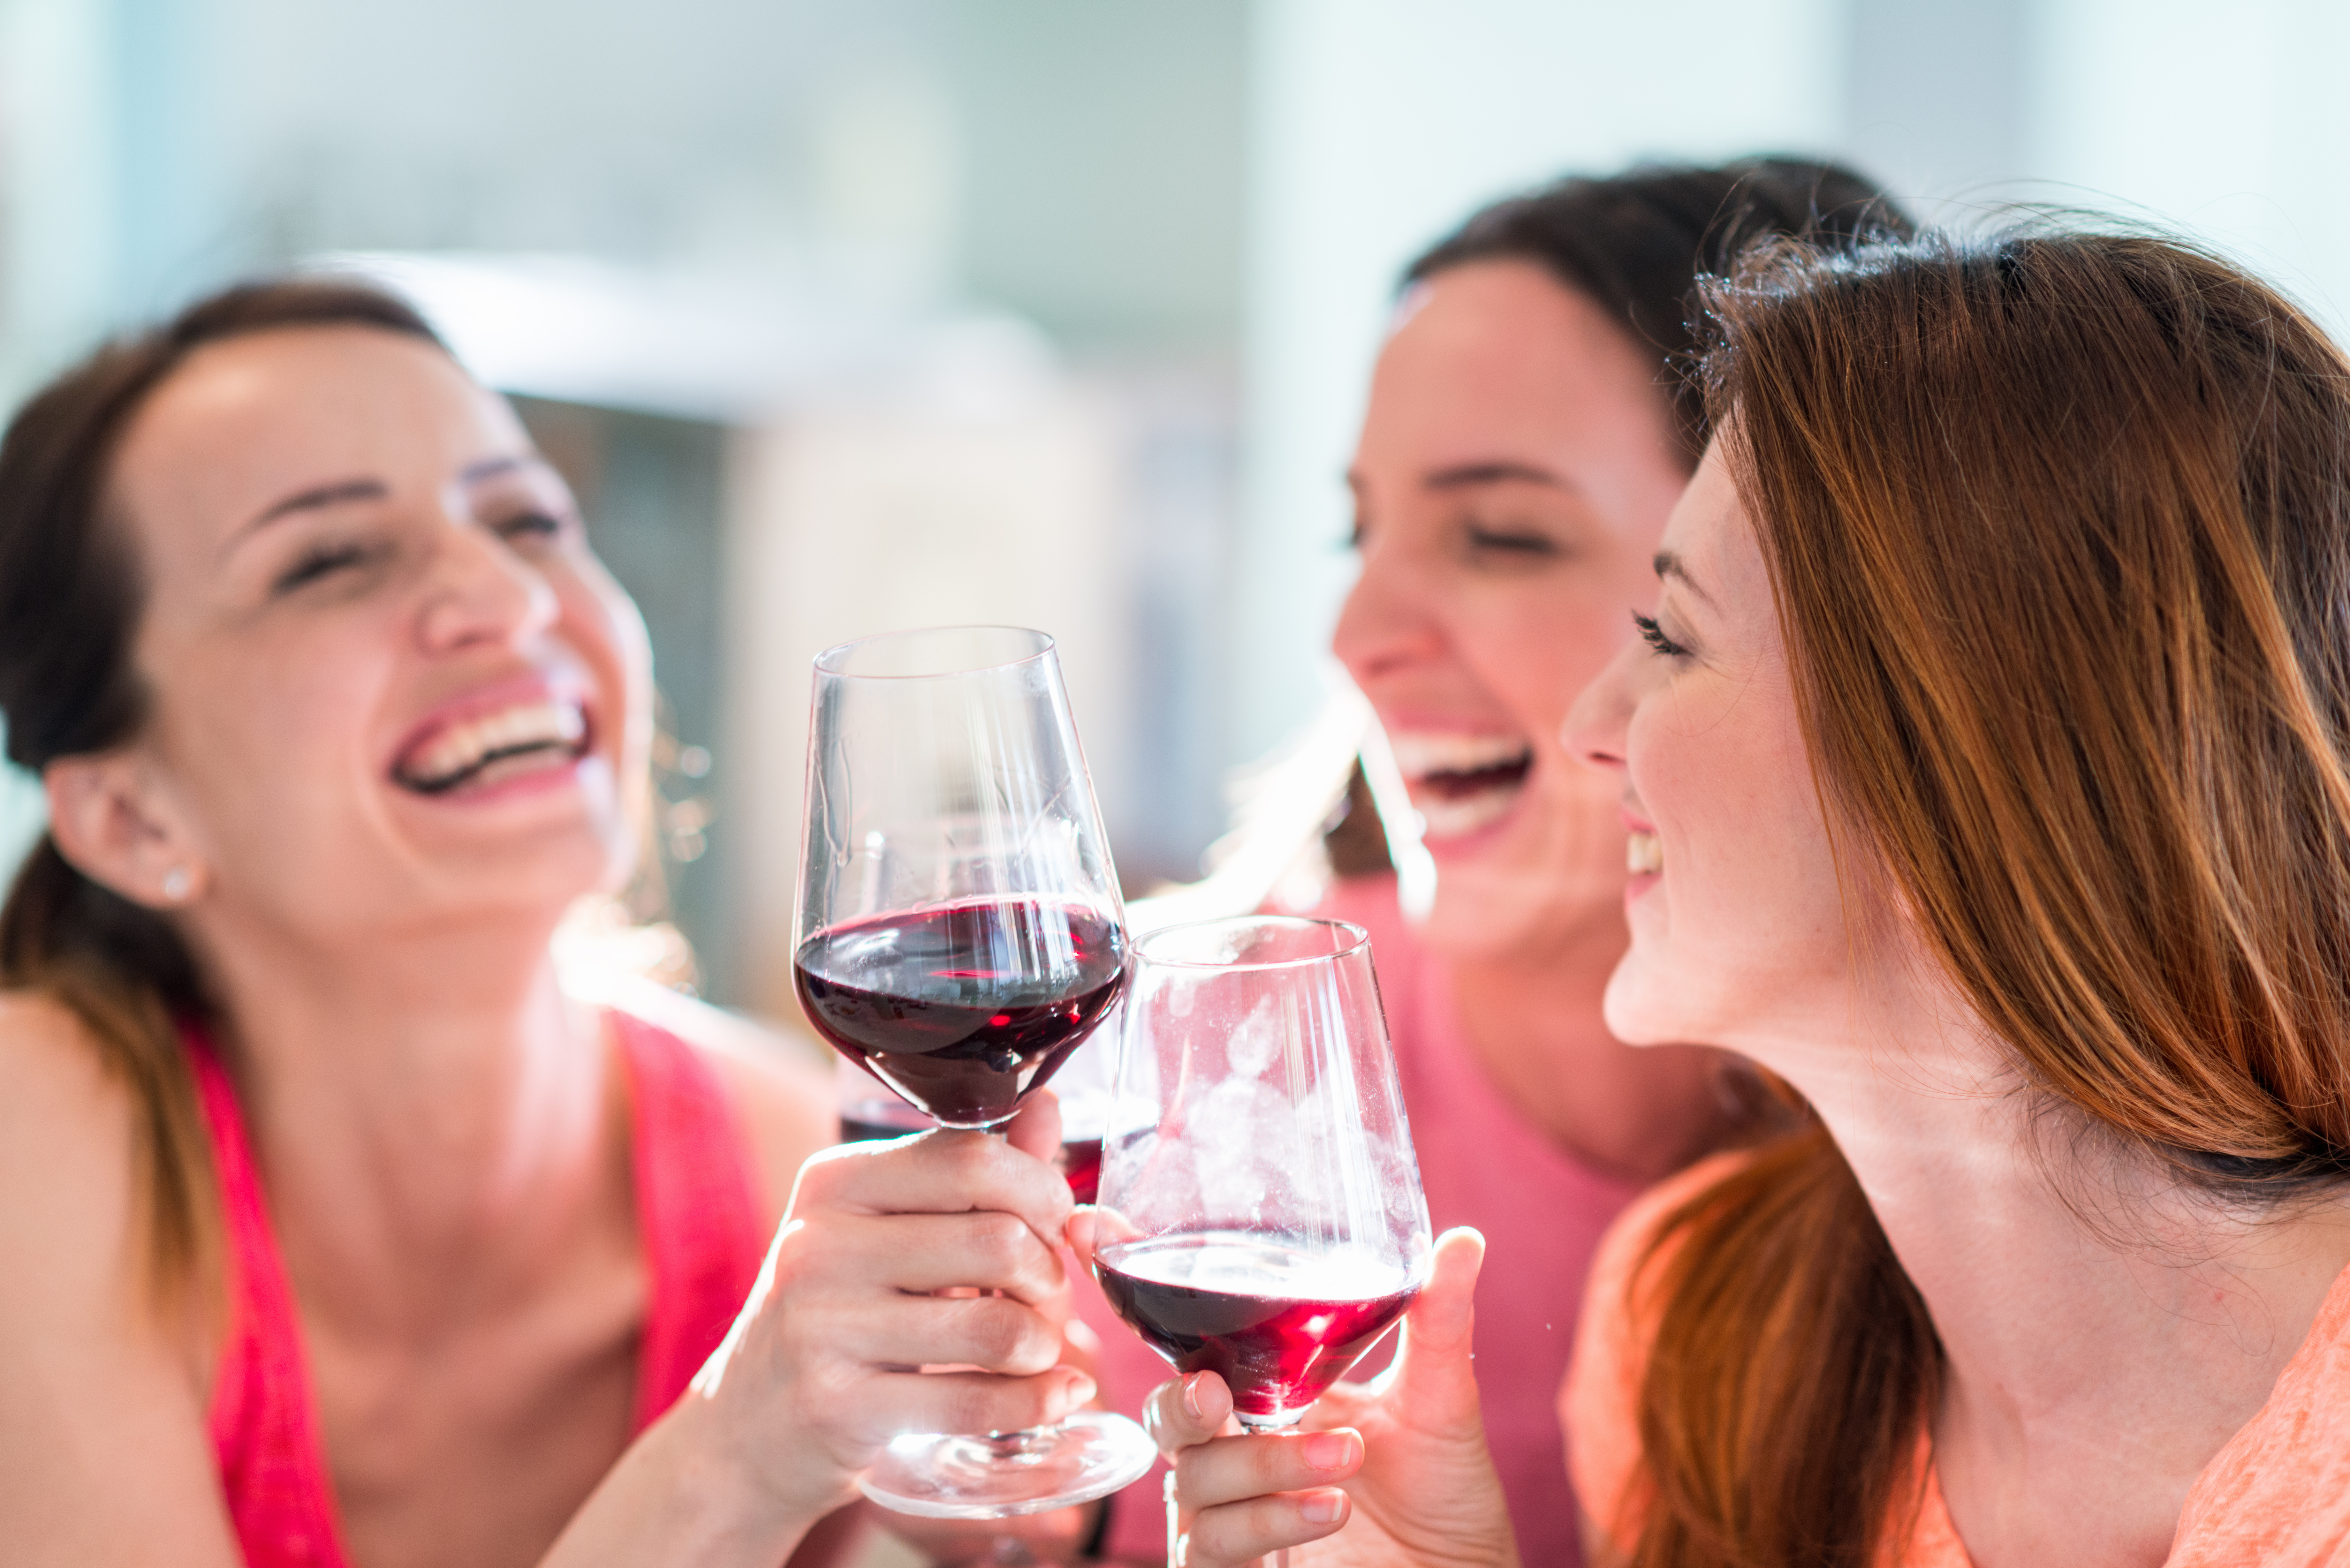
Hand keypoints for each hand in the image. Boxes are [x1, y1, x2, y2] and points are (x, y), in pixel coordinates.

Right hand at [676, 1093, 1093, 1533]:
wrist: (746, 1427)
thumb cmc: (838, 1313)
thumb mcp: (890, 1229)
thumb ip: (973, 1172)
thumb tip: (1047, 1107)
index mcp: (836, 1182)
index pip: (974, 1160)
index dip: (1044, 1194)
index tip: (1057, 1226)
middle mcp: (819, 1244)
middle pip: (998, 1242)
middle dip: (1050, 1277)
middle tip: (1043, 1298)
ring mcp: (822, 1329)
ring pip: (998, 1328)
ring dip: (1044, 1344)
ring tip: (1036, 1349)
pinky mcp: (836, 1409)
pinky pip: (976, 1404)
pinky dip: (1038, 1402)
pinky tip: (1056, 1395)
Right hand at [1122, 1228, 1517, 1567]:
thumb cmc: (1443, 1492)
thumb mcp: (1441, 1397)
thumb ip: (1437, 1319)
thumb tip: (1463, 1238)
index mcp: (1265, 1391)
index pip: (1186, 1340)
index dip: (1123, 1286)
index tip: (1091, 1227)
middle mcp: (1237, 1447)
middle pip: (1167, 1415)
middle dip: (1180, 1400)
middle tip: (1214, 1390)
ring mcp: (1232, 1512)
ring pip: (1194, 1480)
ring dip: (1264, 1463)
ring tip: (1347, 1457)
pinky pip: (1215, 1543)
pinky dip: (1269, 1520)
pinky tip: (1329, 1507)